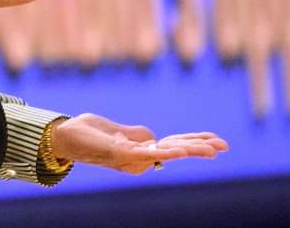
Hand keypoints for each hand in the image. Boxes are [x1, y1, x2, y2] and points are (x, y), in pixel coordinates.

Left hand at [49, 113, 227, 174]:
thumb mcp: (116, 131)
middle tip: (225, 145)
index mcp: (140, 152)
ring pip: (170, 152)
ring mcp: (133, 158)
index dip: (194, 143)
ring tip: (215, 148)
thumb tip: (150, 138)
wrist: (64, 136)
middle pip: (177, 150)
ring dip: (193, 149)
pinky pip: (152, 153)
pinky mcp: (124, 155)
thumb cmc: (87, 133)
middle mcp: (139, 159)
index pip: (174, 146)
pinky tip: (185, 150)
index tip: (215, 141)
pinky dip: (170, 151)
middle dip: (201, 148)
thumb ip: (135, 135)